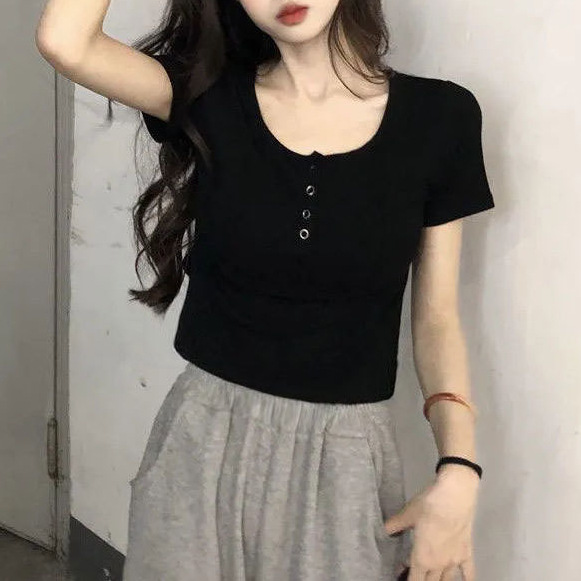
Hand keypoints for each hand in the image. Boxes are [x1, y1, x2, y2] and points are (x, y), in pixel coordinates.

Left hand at [384, 464, 479, 579]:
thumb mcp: (406, 515)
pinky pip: (469, 574)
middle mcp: (439, 565)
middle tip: (412, 571)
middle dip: (420, 579)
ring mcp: (454, 561)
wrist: (454, 497)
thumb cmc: (428, 506)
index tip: (400, 575)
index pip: (414, 580)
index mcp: (422, 558)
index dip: (406, 579)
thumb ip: (394, 526)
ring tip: (430, 576)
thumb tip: (383, 531)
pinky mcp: (467, 553)